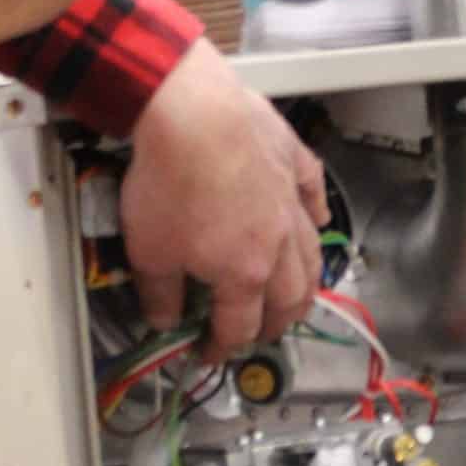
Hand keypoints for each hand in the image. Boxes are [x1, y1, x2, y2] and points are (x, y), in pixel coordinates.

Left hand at [124, 40, 328, 360]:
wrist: (191, 113)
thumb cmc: (170, 181)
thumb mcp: (148, 250)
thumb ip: (160, 294)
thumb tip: (165, 320)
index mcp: (244, 272)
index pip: (240, 325)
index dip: (223, 347)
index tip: (208, 352)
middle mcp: (278, 243)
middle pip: (289, 297)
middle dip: (277, 323)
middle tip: (261, 332)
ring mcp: (291, 200)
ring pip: (312, 252)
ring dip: (307, 280)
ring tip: (298, 294)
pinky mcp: (293, 160)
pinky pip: (314, 189)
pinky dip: (317, 209)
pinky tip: (317, 218)